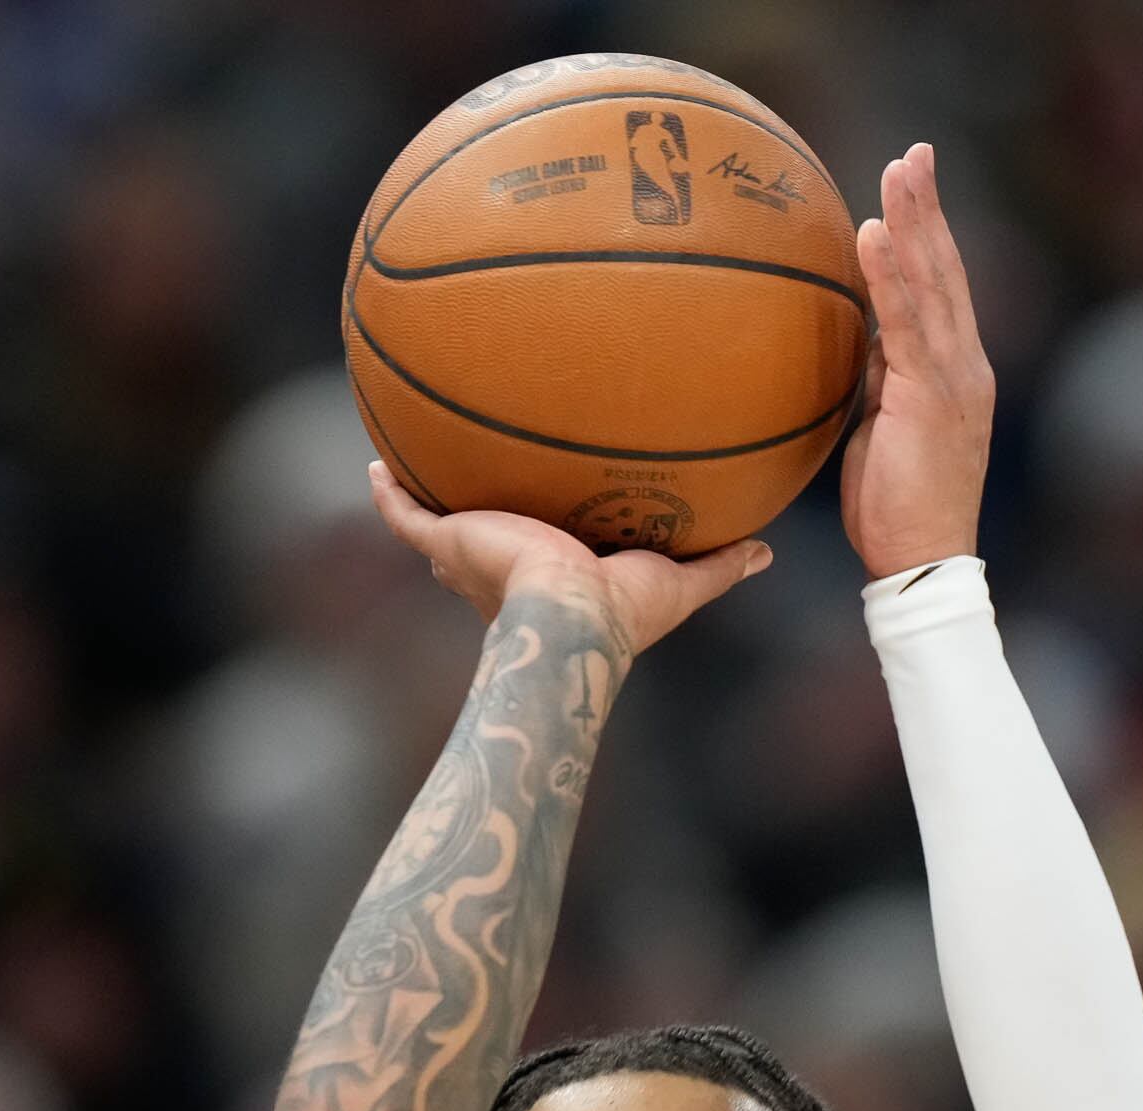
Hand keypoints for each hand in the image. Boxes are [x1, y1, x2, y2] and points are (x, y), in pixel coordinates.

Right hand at [368, 464, 769, 660]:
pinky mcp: (450, 541)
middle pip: (483, 546)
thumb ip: (720, 566)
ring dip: (425, 502)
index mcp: (551, 585)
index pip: (538, 565)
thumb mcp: (681, 583)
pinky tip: (374, 464)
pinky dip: (388, 493)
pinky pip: (405, 517)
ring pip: (439, 529)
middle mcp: (504, 574)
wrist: (572, 615)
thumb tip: (768, 551)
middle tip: (476, 485)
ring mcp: (472, 559)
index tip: (542, 523)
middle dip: (475, 526)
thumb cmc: (624, 614)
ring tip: (409, 464)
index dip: (537, 547)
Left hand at [840, 144, 994, 579]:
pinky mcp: (931, 395)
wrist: (922, 562)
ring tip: (899, 169)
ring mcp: (954, 378)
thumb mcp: (883, 430)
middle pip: (947, 270)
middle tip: (915, 153)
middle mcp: (965, 366)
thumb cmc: (896, 508)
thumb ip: (882, 380)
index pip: (943, 289)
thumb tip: (863, 340)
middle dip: (930, 207)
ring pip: (935, 283)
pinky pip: (907, 322)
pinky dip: (891, 274)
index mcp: (956, 372)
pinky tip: (874, 232)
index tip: (913, 185)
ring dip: (915, 220)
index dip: (931, 234)